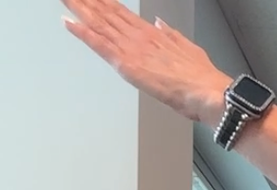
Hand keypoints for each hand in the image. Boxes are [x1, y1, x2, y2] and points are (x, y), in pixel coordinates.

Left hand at [62, 0, 228, 122]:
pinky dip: (82, 34)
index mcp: (153, 34)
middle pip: (106, 14)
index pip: (121, 13)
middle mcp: (139, 37)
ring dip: (79, 10)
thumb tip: (160, 24)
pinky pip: (99, 45)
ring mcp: (131, 48)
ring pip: (98, 24)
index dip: (104, 2)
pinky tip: (68, 23)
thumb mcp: (188, 48)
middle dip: (87, 2)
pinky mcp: (126, 64)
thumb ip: (170, 34)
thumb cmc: (202, 78)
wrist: (208, 93)